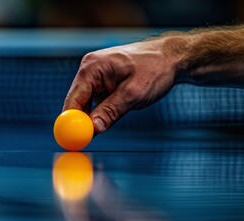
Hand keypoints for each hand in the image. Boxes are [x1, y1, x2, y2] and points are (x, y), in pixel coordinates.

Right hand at [63, 39, 181, 133]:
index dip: (71, 121)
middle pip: (76, 102)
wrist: (171, 57)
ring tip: (119, 113)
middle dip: (81, 121)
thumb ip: (111, 111)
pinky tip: (118, 108)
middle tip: (90, 139)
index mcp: (92, 67)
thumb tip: (93, 128)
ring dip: (94, 115)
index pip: (73, 98)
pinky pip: (95, 100)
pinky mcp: (101, 81)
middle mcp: (89, 69)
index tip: (74, 139)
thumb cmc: (155, 68)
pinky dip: (101, 110)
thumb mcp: (134, 93)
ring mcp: (94, 75)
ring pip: (85, 103)